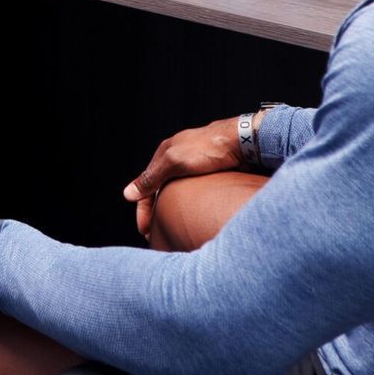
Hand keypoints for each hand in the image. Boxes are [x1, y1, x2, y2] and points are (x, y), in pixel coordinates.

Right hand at [124, 117, 243, 240]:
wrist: (245, 140)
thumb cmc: (210, 148)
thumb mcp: (174, 163)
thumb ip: (151, 178)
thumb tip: (128, 193)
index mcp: (165, 153)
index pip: (146, 185)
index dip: (143, 210)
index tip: (145, 231)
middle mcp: (178, 157)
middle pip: (160, 188)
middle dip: (155, 211)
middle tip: (155, 233)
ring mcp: (195, 163)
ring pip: (176, 189)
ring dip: (171, 207)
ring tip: (172, 226)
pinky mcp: (211, 169)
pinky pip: (193, 190)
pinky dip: (187, 203)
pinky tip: (192, 213)